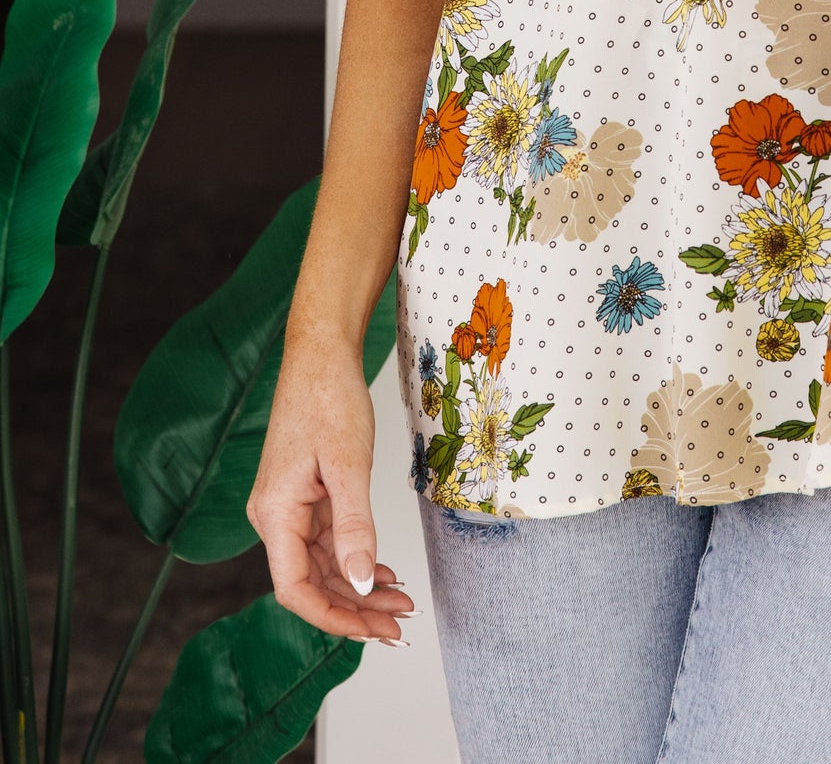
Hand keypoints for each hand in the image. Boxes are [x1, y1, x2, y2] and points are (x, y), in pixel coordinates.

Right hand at [247, 341, 414, 642]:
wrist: (321, 354)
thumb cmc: (329, 398)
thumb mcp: (349, 464)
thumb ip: (354, 527)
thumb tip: (359, 585)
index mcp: (275, 514)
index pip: (294, 589)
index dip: (332, 617)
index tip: (372, 630)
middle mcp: (275, 517)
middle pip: (311, 584)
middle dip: (354, 609)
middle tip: (399, 625)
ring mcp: (289, 508)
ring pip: (323, 567)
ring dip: (359, 588)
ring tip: (400, 603)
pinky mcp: (305, 498)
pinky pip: (328, 543)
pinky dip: (356, 560)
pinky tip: (384, 572)